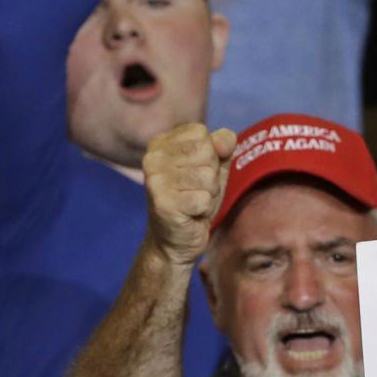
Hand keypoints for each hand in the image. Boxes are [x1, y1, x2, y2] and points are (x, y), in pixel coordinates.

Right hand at [143, 122, 235, 266]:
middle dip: (211, 176)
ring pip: (208, 176)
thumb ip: (222, 145)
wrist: (173, 242)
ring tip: (192, 203)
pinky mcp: (163, 202)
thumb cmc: (193, 200)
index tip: (194, 174)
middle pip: (207, 153)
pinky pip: (204, 198)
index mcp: (161, 143)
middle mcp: (152, 157)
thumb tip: (224, 141)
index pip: (202, 134)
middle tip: (194, 192)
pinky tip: (189, 214)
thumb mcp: (213, 167)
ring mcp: (155, 179)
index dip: (210, 156)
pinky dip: (203, 210)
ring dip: (208, 194)